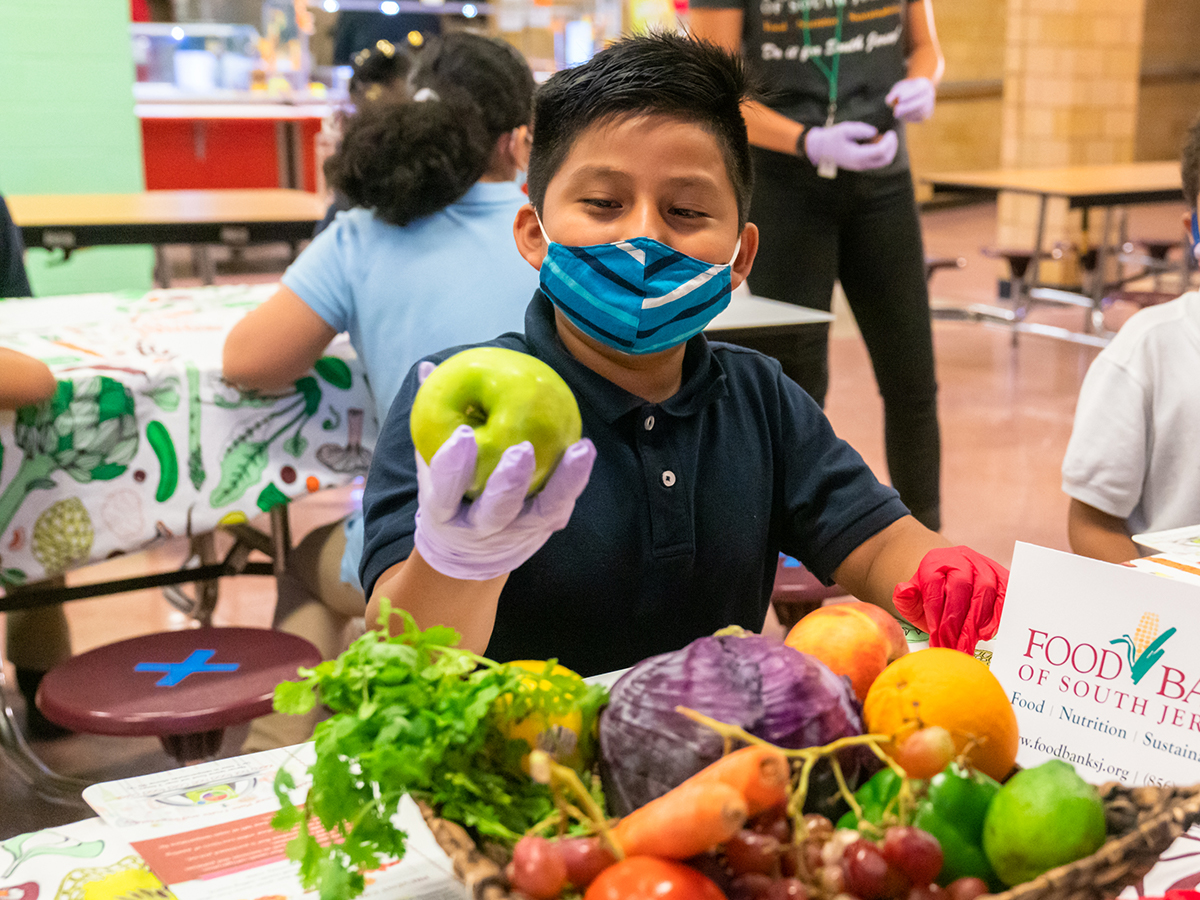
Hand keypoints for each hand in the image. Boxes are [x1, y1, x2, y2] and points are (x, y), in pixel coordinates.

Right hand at [413, 424, 595, 580]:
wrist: (468, 556)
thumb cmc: (449, 495)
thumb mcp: (430, 467)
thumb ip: (431, 422)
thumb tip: (429, 368)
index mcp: (443, 512)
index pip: (444, 492)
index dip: (453, 466)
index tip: (463, 435)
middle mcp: (479, 528)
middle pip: (495, 510)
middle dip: (508, 483)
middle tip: (522, 450)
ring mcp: (515, 532)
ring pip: (540, 513)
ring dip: (561, 482)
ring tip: (579, 449)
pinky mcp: (543, 528)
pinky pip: (561, 505)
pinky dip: (575, 479)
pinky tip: (584, 448)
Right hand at [803, 121, 898, 171]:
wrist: (820, 150)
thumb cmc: (832, 137)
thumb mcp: (845, 129)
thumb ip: (861, 130)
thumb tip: (875, 132)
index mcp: (857, 156)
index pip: (880, 152)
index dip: (889, 142)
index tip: (890, 132)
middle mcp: (861, 164)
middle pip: (885, 159)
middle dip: (892, 147)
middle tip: (891, 134)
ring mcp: (861, 166)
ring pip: (883, 162)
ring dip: (888, 150)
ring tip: (885, 137)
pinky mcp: (861, 164)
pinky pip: (877, 161)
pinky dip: (882, 152)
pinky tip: (878, 141)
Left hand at [886, 77, 935, 122]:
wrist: (918, 95)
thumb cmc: (906, 90)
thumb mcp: (899, 88)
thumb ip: (894, 93)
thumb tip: (888, 101)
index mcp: (924, 84)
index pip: (918, 89)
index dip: (909, 94)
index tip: (900, 98)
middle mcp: (930, 95)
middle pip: (919, 103)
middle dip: (907, 107)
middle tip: (896, 110)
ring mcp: (929, 106)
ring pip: (917, 112)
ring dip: (906, 113)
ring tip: (899, 109)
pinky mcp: (927, 117)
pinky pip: (916, 119)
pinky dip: (908, 118)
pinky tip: (906, 114)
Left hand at [893, 546, 1007, 653]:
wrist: (953, 581)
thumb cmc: (933, 595)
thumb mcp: (914, 598)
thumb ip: (905, 598)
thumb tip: (903, 590)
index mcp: (935, 561)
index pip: (935, 584)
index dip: (936, 614)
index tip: (936, 638)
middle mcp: (961, 559)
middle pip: (961, 587)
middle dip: (957, 622)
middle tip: (953, 647)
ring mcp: (984, 566)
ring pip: (984, 591)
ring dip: (975, 622)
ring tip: (966, 645)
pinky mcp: (1002, 577)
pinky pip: (1004, 595)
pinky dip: (996, 616)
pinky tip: (985, 634)